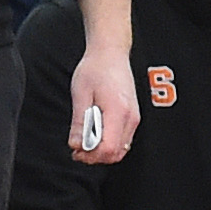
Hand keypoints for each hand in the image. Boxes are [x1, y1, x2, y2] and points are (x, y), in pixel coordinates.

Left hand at [71, 37, 139, 162]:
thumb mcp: (80, 95)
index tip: (76, 150)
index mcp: (118, 111)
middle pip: (116, 153)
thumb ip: (79, 123)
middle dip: (95, 157)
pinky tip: (95, 135)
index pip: (108, 148)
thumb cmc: (96, 69)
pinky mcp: (132, 116)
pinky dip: (109, 144)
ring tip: (85, 142)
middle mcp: (130, 116)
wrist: (111, 53)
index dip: (90, 155)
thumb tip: (76, 145)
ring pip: (121, 149)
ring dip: (102, 151)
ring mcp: (134, 117)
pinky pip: (123, 140)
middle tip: (78, 149)